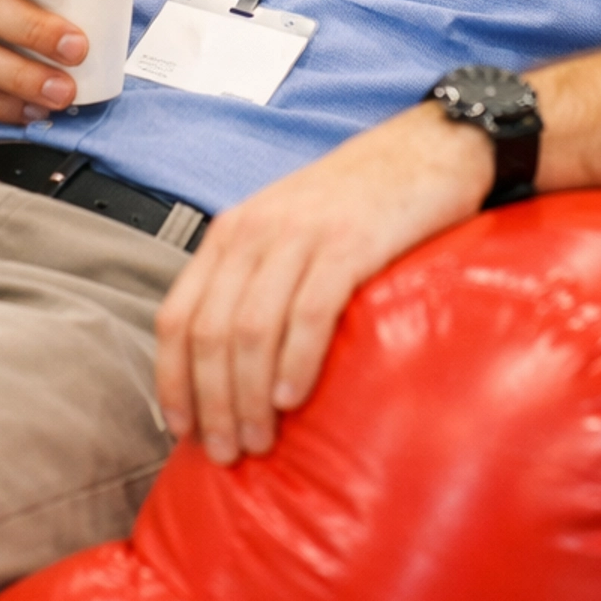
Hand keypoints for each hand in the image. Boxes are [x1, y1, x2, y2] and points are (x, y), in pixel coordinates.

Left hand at [154, 103, 492, 465]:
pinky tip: (293, 399)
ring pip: (250, 329)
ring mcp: (302, 235)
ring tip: (260, 440)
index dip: (173, 381)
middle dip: (212, 403)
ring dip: (248, 397)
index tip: (183, 431)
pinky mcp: (350, 243)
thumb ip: (255, 282)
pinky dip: (294, 362)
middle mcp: (256, 232)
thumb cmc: (359, 202)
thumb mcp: (287, 231)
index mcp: (232, 233)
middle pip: (210, 333)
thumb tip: (229, 370)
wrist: (427, 148)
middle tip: (229, 452)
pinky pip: (308, 312)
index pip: (177, 317)